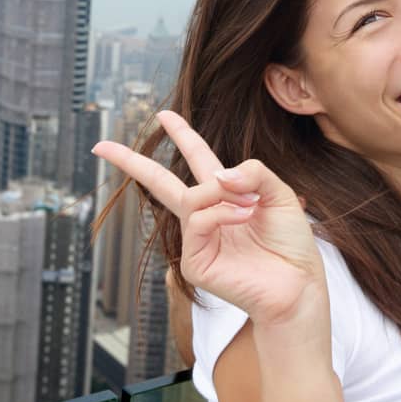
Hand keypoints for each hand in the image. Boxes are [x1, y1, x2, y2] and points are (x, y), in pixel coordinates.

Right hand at [93, 110, 327, 328]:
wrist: (298, 285)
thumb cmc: (291, 244)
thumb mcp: (280, 194)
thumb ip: (253, 172)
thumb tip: (217, 174)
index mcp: (225, 195)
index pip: (197, 159)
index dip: (182, 135)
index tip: (163, 116)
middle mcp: (205, 216)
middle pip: (160, 183)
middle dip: (131, 162)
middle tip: (101, 146)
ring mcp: (196, 241)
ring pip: (191, 199)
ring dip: (221, 194)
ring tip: (251, 205)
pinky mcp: (193, 263)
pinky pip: (198, 221)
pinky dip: (222, 213)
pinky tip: (245, 216)